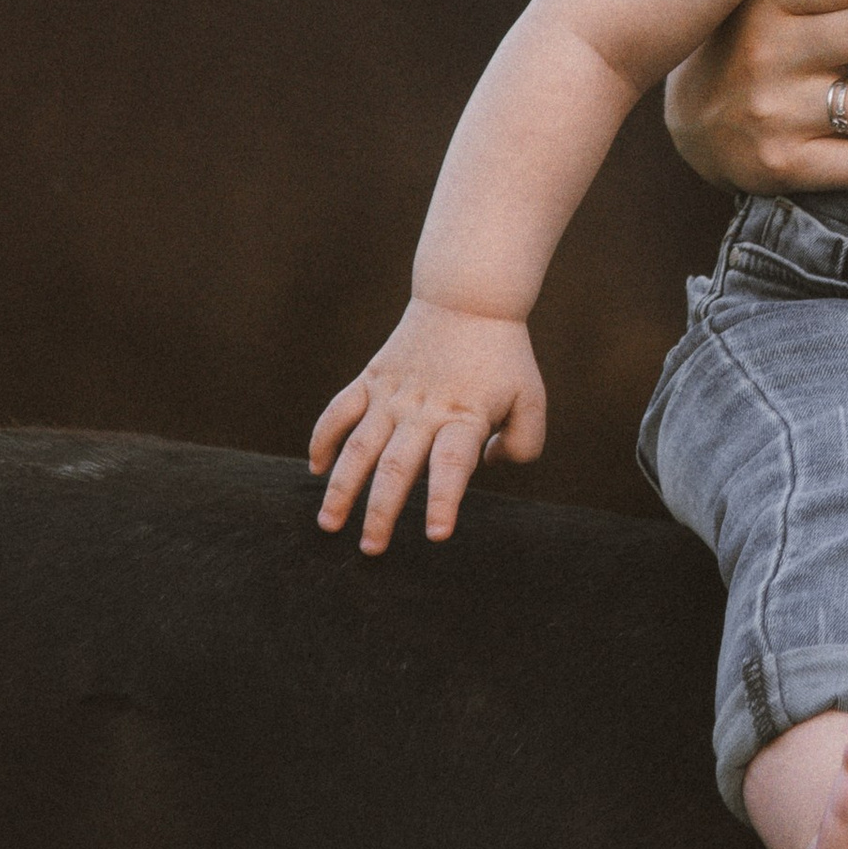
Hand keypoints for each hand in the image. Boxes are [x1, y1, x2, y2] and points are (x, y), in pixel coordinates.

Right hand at [309, 299, 546, 552]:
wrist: (470, 298)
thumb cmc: (504, 356)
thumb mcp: (531, 397)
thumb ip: (524, 442)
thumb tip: (487, 467)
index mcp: (465, 417)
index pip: (452, 466)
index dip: (443, 500)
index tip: (435, 535)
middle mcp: (424, 410)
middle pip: (396, 468)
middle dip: (380, 513)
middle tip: (371, 549)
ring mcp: (392, 395)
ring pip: (359, 448)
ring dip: (341, 488)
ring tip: (328, 525)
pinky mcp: (372, 379)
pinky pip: (338, 411)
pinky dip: (323, 438)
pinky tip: (316, 468)